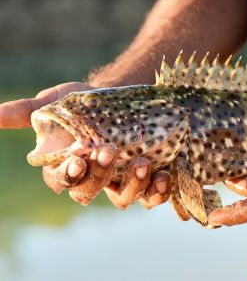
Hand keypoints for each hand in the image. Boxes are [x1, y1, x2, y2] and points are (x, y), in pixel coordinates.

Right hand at [0, 82, 170, 208]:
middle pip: (90, 192)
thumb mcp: (58, 100)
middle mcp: (92, 181)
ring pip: (123, 199)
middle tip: (108, 152)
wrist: (124, 101)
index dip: (68, 174)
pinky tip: (164, 176)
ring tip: (141, 164)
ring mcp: (120, 183)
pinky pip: (152, 196)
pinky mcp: (146, 181)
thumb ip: (29, 110)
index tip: (77, 159)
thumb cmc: (85, 104)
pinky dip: (158, 192)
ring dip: (132, 186)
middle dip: (98, 175)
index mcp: (66, 167)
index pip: (61, 180)